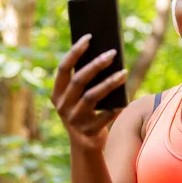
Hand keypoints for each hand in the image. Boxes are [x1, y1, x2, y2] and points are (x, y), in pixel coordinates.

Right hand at [50, 34, 127, 150]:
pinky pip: (104, 117)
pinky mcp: (88, 132)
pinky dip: (114, 108)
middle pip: (79, 81)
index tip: (89, 37)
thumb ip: (86, 80)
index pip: (64, 68)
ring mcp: (74, 120)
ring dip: (109, 83)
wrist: (85, 145)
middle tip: (113, 53)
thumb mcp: (79, 97)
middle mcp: (62, 106)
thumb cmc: (86, 112)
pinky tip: (124, 100)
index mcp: (56, 94)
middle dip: (96, 65)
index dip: (75, 51)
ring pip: (92, 97)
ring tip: (124, 73)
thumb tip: (105, 54)